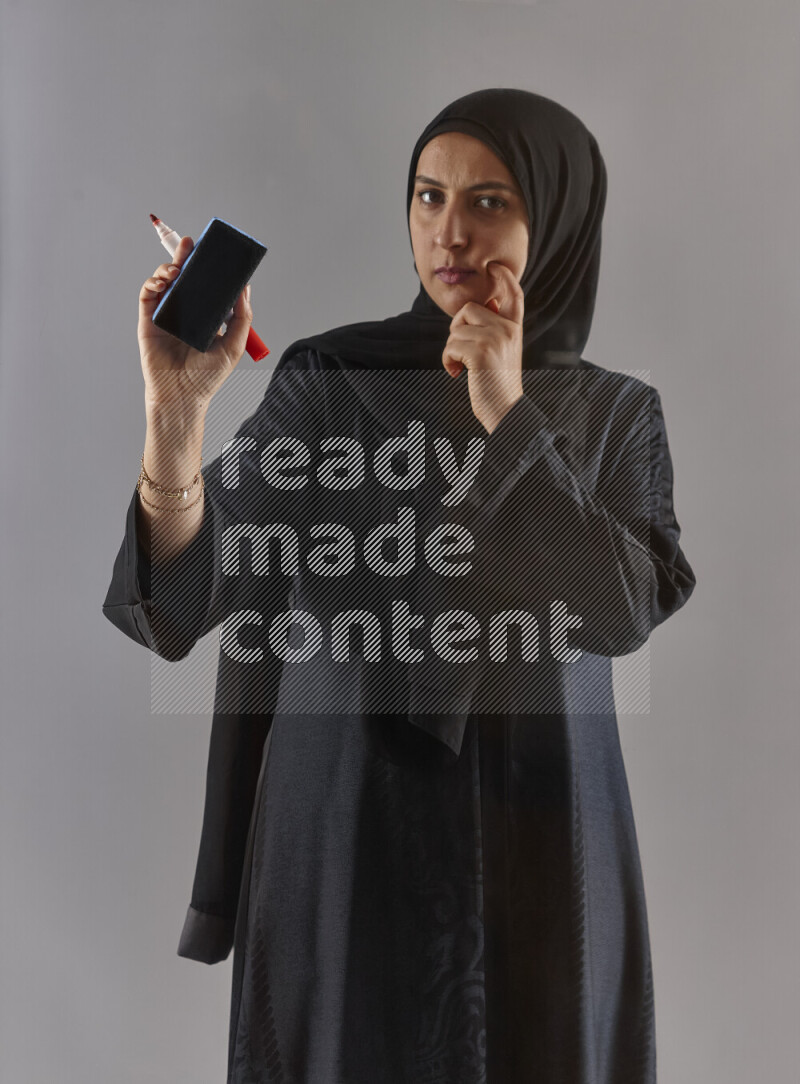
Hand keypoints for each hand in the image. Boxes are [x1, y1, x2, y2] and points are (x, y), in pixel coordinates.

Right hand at [137, 236, 253, 414]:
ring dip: (168, 267)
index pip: (206, 284)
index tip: (213, 251)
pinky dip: (153, 282)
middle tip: (190, 243)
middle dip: (185, 257)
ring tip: (177, 268)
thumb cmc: (207, 377)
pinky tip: (163, 281)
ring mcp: (165, 315)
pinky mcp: (148, 321)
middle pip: (184, 276)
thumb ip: (242, 317)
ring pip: (164, 281)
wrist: (183, 397)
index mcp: (205, 315)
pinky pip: (148, 294)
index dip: (207, 267)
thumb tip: (245, 287)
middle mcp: (185, 312)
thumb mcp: (234, 345)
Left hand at [441, 261, 524, 432]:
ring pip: (456, 329)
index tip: (495, 266)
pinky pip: (451, 346)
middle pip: (469, 311)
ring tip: (462, 367)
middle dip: (457, 330)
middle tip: (462, 353)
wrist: (505, 410)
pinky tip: (457, 374)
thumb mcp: (502, 351)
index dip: (505, 278)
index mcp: (514, 328)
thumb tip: (485, 304)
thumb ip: (495, 328)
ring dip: (451, 350)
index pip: (514, 295)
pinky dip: (448, 361)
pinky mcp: (481, 352)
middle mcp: (507, 329)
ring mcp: (495, 339)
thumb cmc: (498, 384)